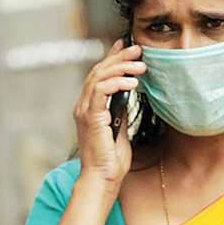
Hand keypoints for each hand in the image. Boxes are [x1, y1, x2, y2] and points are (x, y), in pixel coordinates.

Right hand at [73, 39, 144, 190]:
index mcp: (89, 107)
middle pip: (98, 71)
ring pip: (99, 77)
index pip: (99, 75)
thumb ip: (119, 112)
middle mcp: (83, 106)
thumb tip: (127, 95)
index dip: (111, 57)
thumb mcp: (119, 130)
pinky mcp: (90, 118)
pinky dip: (116, 83)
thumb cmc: (111, 161)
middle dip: (119, 57)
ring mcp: (84, 111)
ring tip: (140, 65)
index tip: (126, 45)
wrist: (103, 179)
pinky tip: (132, 83)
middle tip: (138, 49)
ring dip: (121, 67)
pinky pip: (101, 92)